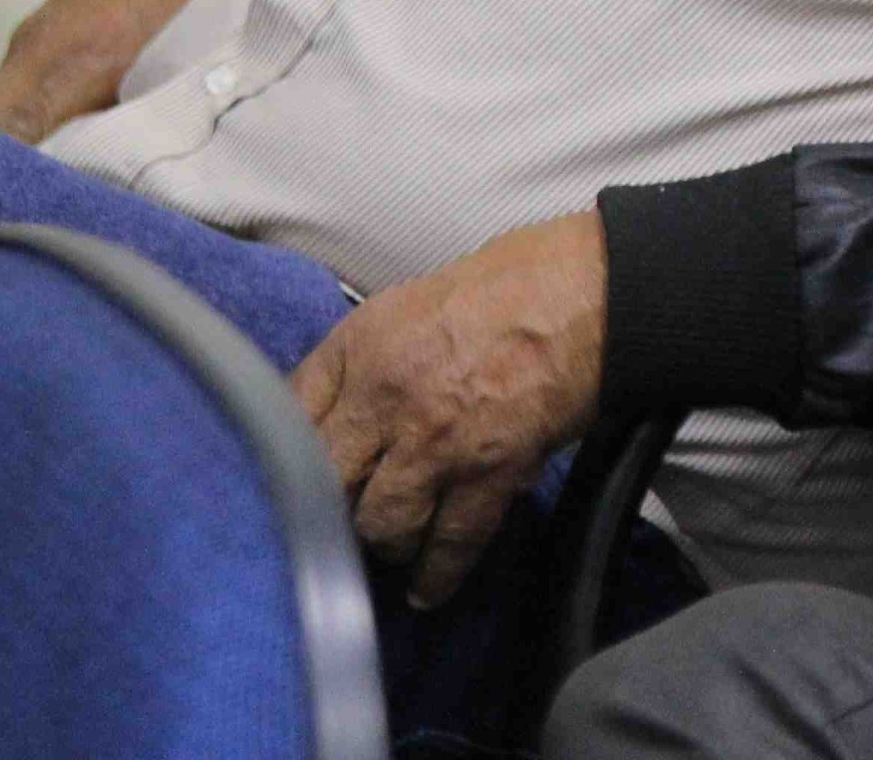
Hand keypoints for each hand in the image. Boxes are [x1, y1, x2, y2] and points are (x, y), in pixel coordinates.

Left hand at [292, 211, 605, 605]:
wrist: (592, 291)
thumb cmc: (512, 283)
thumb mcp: (411, 302)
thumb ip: (365, 358)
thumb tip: (337, 410)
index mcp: (361, 345)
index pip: (286, 410)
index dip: (279, 448)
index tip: (282, 472)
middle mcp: (385, 397)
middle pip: (323, 481)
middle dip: (328, 505)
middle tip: (336, 519)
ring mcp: (436, 441)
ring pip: (380, 523)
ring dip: (384, 541)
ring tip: (390, 547)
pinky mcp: (488, 473)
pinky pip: (452, 542)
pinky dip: (438, 573)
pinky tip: (427, 590)